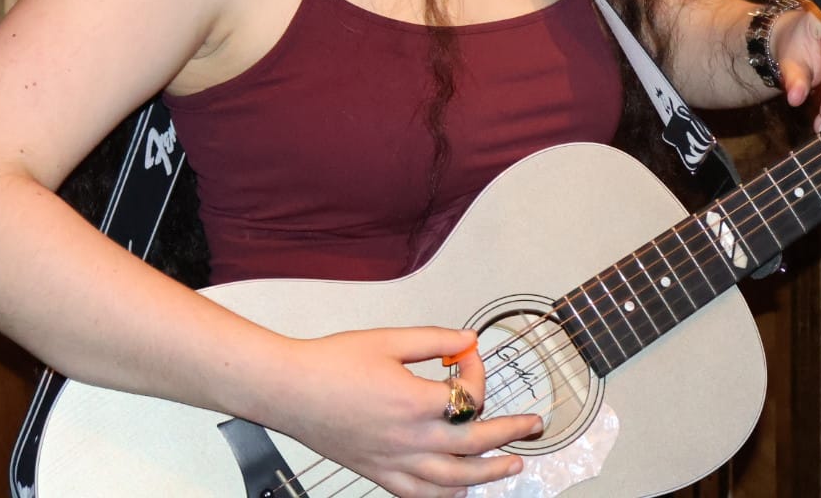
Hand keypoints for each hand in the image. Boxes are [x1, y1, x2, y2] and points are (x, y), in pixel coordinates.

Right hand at [272, 326, 541, 497]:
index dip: (476, 372)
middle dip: (510, 433)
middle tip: (531, 426)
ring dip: (489, 474)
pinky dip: (445, 497)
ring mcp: (393, 461)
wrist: (288, 389)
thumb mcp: (389, 339)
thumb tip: (468, 340)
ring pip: (453, 481)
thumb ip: (435, 340)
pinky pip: (419, 495)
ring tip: (512, 466)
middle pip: (474, 444)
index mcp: (414, 401)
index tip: (469, 355)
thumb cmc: (330, 364)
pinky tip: (459, 491)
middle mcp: (408, 438)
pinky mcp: (378, 473)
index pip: (468, 395)